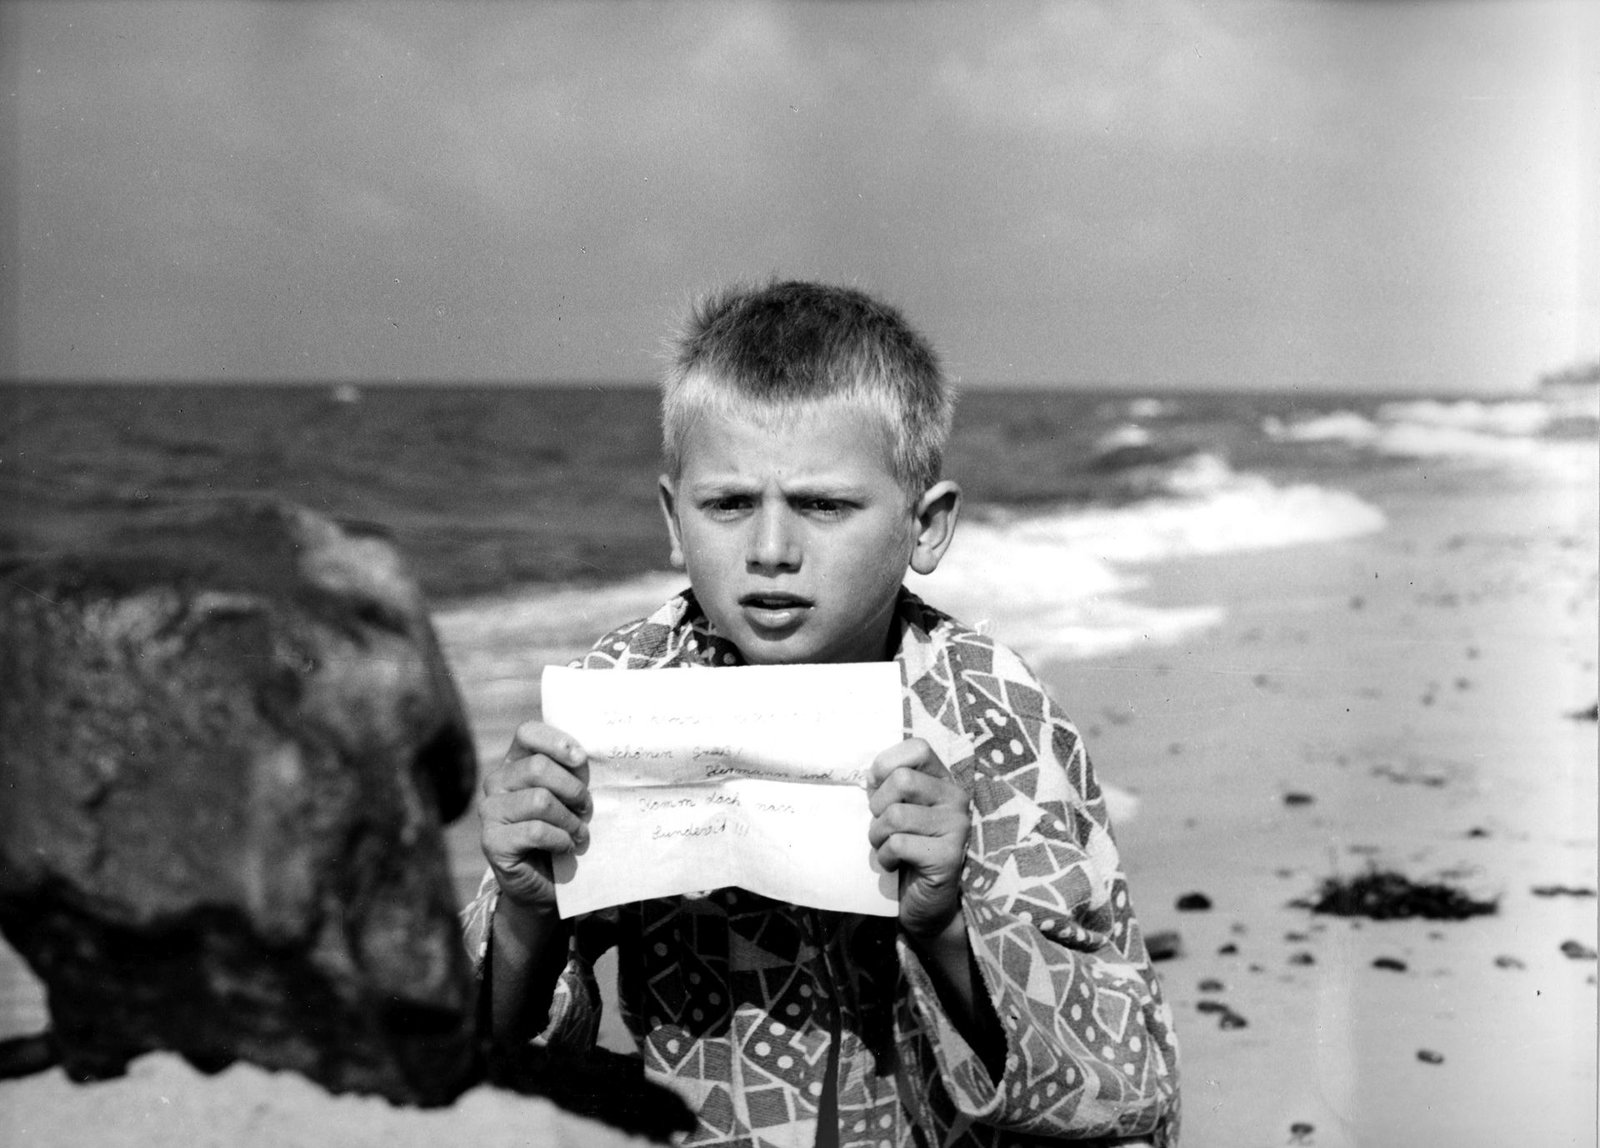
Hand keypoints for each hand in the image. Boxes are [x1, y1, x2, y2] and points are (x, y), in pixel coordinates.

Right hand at [479, 720, 590, 909]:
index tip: (581, 760)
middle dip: (573, 789)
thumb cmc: (563, 830)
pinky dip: (560, 840)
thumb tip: (585, 758)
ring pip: (540, 800)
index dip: (556, 742)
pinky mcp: (492, 841)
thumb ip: (572, 773)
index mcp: (516, 763)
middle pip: (538, 767)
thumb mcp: (569, 797)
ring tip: (579, 833)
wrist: (546, 882)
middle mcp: (496, 782)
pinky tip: (565, 848)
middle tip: (586, 808)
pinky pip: (536, 831)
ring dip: (570, 820)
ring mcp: (490, 811)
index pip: (527, 733)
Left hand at [867, 738, 970, 939]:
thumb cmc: (907, 851)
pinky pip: (899, 844)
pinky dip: (886, 857)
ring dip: (878, 836)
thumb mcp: (898, 811)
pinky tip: (896, 865)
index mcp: (943, 780)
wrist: (927, 903)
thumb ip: (889, 787)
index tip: (876, 788)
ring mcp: (956, 826)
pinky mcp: (948, 856)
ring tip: (887, 847)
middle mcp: (956, 798)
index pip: (918, 748)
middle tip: (883, 827)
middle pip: (902, 780)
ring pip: (896, 815)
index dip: (887, 764)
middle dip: (878, 806)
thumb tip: (868, 775)